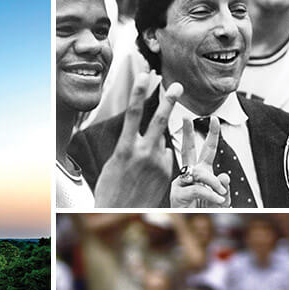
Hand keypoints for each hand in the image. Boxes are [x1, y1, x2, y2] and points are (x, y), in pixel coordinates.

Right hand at [94, 75, 183, 207]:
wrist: (121, 213)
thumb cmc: (111, 189)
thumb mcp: (114, 163)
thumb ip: (130, 147)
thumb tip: (145, 138)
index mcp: (125, 149)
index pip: (134, 114)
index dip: (140, 92)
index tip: (145, 75)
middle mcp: (144, 154)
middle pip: (159, 120)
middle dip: (169, 100)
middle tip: (177, 86)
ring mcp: (157, 163)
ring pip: (161, 140)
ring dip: (154, 143)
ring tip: (142, 158)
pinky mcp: (166, 172)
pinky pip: (164, 156)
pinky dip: (157, 158)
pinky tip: (147, 173)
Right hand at [170, 116, 230, 207]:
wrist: (190, 224)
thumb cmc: (205, 209)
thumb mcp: (220, 198)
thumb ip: (224, 188)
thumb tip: (224, 176)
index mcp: (200, 170)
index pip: (207, 149)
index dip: (212, 134)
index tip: (214, 118)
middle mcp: (189, 173)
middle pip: (187, 149)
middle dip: (186, 133)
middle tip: (185, 118)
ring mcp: (181, 182)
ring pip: (200, 173)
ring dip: (213, 183)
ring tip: (221, 196)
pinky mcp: (177, 193)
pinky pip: (198, 188)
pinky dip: (211, 194)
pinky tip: (218, 200)